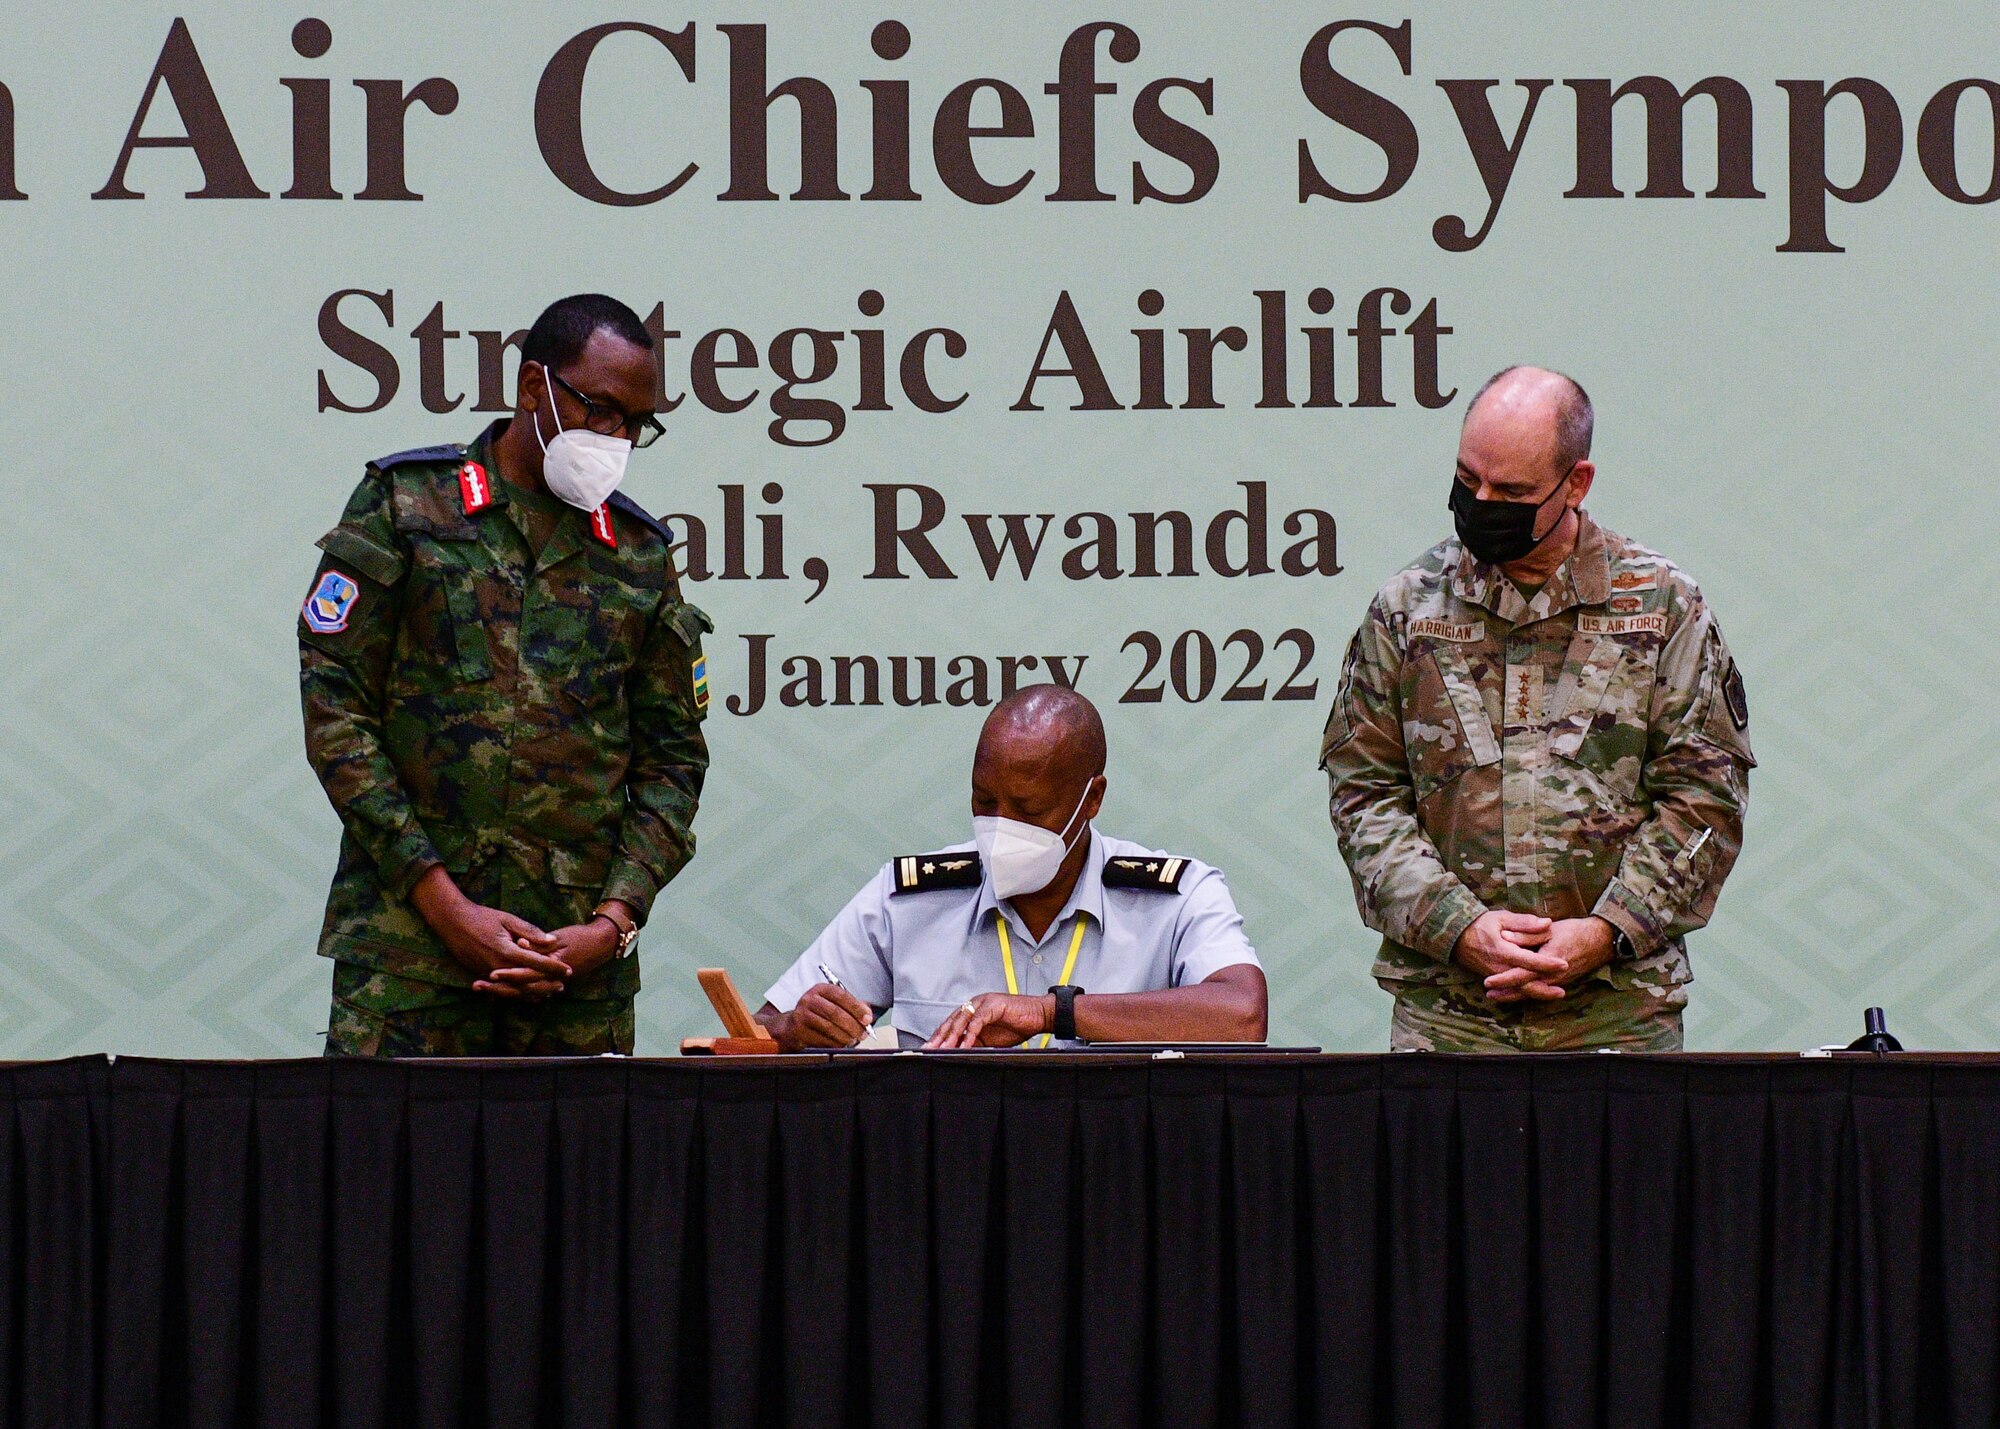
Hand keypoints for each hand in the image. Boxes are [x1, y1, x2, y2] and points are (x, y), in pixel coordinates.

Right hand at [410, 866, 570, 994]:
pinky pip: (502, 989)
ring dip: (533, 992)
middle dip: (547, 984)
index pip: (537, 963)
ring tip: (549, 993)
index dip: (554, 967)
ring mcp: (488, 973)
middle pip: (528, 982)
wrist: (452, 922)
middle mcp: (498, 966)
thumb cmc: (482, 917)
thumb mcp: (508, 919)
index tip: (569, 970)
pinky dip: (517, 993)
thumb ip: (530, 931)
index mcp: (508, 951)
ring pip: (515, 989)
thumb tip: (552, 940)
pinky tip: (527, 994)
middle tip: (562, 985)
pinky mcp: (481, 974)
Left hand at [474, 918, 620, 998]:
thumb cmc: (582, 937)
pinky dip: (515, 991)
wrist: (603, 943)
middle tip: (478, 985)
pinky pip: (530, 991)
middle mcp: (550, 978)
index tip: (490, 973)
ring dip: (502, 991)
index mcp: (552, 966)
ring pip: (523, 992)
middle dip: (498, 987)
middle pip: (520, 988)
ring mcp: (550, 982)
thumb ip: (540, 943)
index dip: (508, 974)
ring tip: (482, 988)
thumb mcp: (561, 937)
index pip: (526, 973)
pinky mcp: (550, 981)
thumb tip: (519, 943)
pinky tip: (499, 991)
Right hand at [766, 983, 874, 1049]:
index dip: (856, 1008)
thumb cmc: (819, 1015)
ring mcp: (801, 1016)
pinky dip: (835, 1044)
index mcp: (820, 989)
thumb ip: (852, 1007)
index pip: (841, 995)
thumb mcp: (833, 1004)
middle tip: (863, 1034)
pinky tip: (841, 1045)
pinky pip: (821, 1040)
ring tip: (853, 1040)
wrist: (792, 1027)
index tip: (868, 1019)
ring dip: (845, 1036)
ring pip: (828, 1028)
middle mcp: (809, 1000)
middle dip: (853, 1025)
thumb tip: (868, 1015)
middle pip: (835, 1013)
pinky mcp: (798, 1031)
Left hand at [924, 992, 1054, 1049]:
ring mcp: (983, 1003)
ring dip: (951, 1036)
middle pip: (952, 1021)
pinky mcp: (992, 1005)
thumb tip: (960, 1054)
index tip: (929, 1049)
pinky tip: (964, 1045)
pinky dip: (969, 1034)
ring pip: (961, 1020)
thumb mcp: (991, 1039)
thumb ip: (975, 1043)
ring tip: (943, 1049)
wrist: (1039, 1015)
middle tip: (929, 1049)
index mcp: (973, 1011)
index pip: (951, 1024)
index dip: (939, 1036)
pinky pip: (977, 1021)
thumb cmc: (1018, 1025)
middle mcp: (975, 1004)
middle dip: (939, 1037)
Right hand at [1454, 909, 1566, 1002]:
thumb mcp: (1501, 918)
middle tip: (1563, 992)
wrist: (1455, 937)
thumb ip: (1524, 922)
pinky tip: (1539, 992)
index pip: (1529, 961)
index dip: (1547, 964)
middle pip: (1525, 984)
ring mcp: (1495, 975)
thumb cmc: (1480, 924)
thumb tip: (1546, 924)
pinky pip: (1511, 988)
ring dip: (1538, 994)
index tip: (1564, 964)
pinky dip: (1526, 992)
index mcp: (1503, 951)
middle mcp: (1499, 967)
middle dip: (1544, 990)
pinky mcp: (1493, 978)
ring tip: (1556, 994)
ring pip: (1519, 989)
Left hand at [1479, 917, 1616, 1002]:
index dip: (1504, 979)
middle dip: (1506, 993)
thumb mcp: (1548, 929)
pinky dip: (1527, 992)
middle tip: (1488, 994)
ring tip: (1496, 996)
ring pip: (1533, 992)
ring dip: (1514, 995)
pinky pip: (1540, 991)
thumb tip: (1504, 937)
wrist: (1599, 941)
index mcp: (1549, 962)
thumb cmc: (1573, 932)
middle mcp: (1554, 976)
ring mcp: (1558, 981)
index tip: (1488, 982)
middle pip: (1526, 989)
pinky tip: (1515, 992)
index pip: (1522, 974)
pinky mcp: (1561, 982)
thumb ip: (1526, 934)